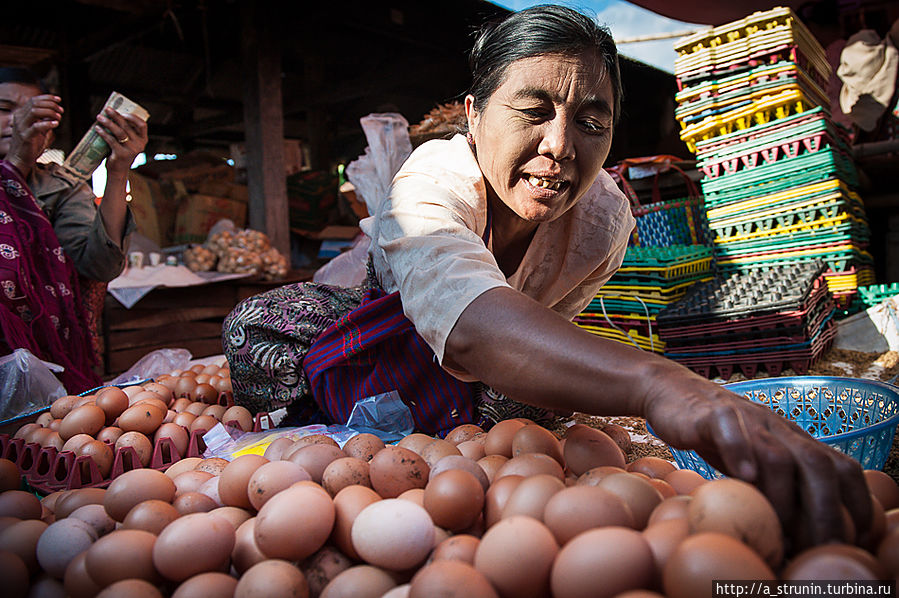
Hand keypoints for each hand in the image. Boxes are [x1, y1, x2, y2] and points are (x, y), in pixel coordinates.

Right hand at [5, 94, 62, 176]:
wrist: (20, 158)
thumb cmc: (31, 144)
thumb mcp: (39, 129)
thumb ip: (45, 120)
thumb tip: (55, 113)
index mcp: (22, 115)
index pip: (34, 100)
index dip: (47, 98)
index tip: (59, 100)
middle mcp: (20, 118)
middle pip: (35, 104)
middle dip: (51, 105)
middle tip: (61, 111)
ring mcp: (21, 127)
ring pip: (35, 111)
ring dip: (50, 112)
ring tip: (59, 118)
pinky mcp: (25, 136)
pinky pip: (36, 126)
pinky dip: (48, 123)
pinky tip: (56, 124)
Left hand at [93, 107, 147, 175]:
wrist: (118, 170)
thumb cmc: (121, 153)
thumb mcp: (128, 142)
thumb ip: (126, 132)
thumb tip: (113, 115)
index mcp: (143, 140)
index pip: (142, 125)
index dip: (133, 117)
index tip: (122, 112)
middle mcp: (139, 145)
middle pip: (127, 126)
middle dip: (116, 116)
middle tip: (107, 109)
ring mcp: (131, 150)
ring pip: (119, 132)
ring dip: (108, 123)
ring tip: (99, 117)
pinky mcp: (122, 154)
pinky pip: (111, 140)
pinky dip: (103, 133)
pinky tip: (97, 128)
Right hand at [643, 370, 872, 551]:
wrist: (670, 390)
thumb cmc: (715, 434)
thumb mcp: (751, 460)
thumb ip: (772, 488)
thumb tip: (793, 541)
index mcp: (793, 440)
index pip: (840, 467)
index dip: (855, 503)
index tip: (851, 540)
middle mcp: (777, 428)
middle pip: (816, 465)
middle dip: (823, 510)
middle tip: (816, 547)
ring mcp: (746, 418)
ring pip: (776, 455)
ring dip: (782, 497)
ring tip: (776, 531)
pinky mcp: (710, 414)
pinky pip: (729, 430)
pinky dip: (740, 452)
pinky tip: (743, 476)